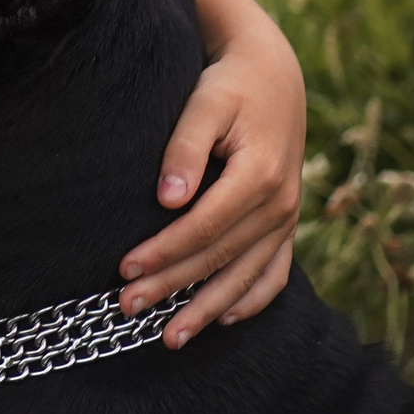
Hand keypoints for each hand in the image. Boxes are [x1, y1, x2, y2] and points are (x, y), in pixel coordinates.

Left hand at [118, 0, 304, 345]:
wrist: (273, 75)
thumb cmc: (229, 86)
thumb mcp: (204, 102)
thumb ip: (184, 148)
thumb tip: (167, 200)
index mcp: (259, 175)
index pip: (205, 227)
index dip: (165, 252)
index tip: (125, 269)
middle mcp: (280, 203)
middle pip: (219, 258)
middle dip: (173, 287)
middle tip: (126, 307)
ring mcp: (288, 218)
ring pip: (247, 276)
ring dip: (208, 310)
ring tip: (170, 337)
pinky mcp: (287, 222)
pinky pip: (275, 272)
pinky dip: (252, 300)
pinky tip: (225, 318)